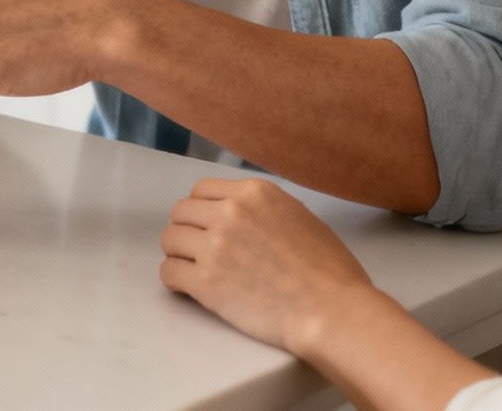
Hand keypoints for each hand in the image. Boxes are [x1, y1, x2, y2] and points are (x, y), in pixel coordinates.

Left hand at [160, 177, 374, 354]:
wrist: (332, 311)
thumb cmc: (329, 272)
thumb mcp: (298, 216)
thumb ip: (262, 209)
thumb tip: (239, 212)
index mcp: (255, 192)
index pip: (202, 190)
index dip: (202, 211)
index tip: (207, 227)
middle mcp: (230, 212)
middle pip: (181, 212)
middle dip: (188, 231)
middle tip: (199, 251)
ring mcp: (215, 245)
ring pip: (169, 239)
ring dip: (179, 254)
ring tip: (194, 269)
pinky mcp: (206, 281)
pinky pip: (168, 272)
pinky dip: (175, 280)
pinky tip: (189, 288)